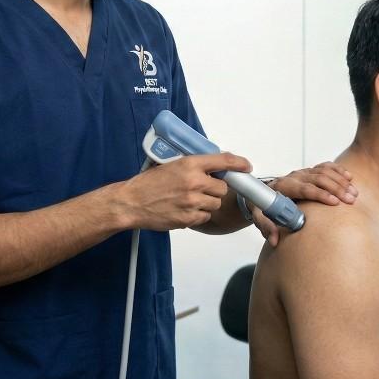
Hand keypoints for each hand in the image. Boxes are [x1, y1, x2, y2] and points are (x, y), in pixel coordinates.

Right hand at [117, 153, 252, 231]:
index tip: (246, 166)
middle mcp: (194, 182)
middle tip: (202, 189)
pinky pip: (205, 216)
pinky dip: (199, 214)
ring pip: (215, 203)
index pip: (222, 160)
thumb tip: (212, 167)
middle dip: (215, 189)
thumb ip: (191, 165)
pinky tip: (185, 210)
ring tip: (191, 200)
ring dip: (208, 202)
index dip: (238, 163)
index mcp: (189, 164)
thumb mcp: (170, 165)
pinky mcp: (189, 218)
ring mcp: (192, 202)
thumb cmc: (147, 183)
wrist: (131, 202)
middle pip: (222, 187)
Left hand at [253, 162, 356, 246]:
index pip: (304, 189)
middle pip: (318, 179)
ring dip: (340, 181)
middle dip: (336, 189)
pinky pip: (325, 167)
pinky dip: (338, 170)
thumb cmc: (260, 205)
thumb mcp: (258, 216)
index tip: (334, 203)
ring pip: (324, 172)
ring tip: (354, 193)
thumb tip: (275, 240)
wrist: (260, 192)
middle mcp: (294, 177)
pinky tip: (349, 177)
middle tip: (351, 200)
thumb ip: (266, 227)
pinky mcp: (308, 172)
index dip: (320, 194)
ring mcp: (302, 173)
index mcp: (283, 186)